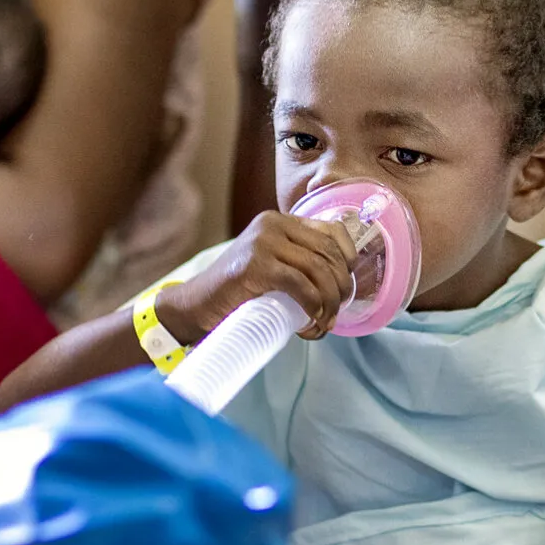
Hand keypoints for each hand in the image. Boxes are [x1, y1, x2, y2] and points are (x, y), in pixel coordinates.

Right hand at [160, 211, 357, 341]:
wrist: (195, 305)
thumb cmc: (236, 293)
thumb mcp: (270, 266)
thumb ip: (295, 262)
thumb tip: (339, 283)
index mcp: (279, 221)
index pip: (331, 231)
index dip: (349, 258)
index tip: (348, 284)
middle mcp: (273, 224)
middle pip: (328, 252)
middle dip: (341, 287)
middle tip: (337, 313)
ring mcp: (263, 242)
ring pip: (318, 269)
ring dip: (330, 301)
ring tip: (325, 322)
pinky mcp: (257, 265)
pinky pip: (301, 285)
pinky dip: (313, 307)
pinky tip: (311, 323)